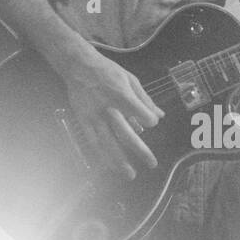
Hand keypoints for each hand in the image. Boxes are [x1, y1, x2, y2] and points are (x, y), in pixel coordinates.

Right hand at [60, 46, 163, 181]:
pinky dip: (100, 155)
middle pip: (125, 133)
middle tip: (152, 163)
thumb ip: (145, 99)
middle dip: (140, 150)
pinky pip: (91, 141)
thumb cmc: (107, 71)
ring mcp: (93, 116)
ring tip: (130, 174)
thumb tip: (160, 116)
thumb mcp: (130, 79)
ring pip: (107, 142)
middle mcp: (107, 107)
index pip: (140, 113)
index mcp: (121, 94)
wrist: (78, 65)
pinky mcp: (82, 120)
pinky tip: (108, 167)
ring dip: (119, 160)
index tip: (151, 123)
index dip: (148, 120)